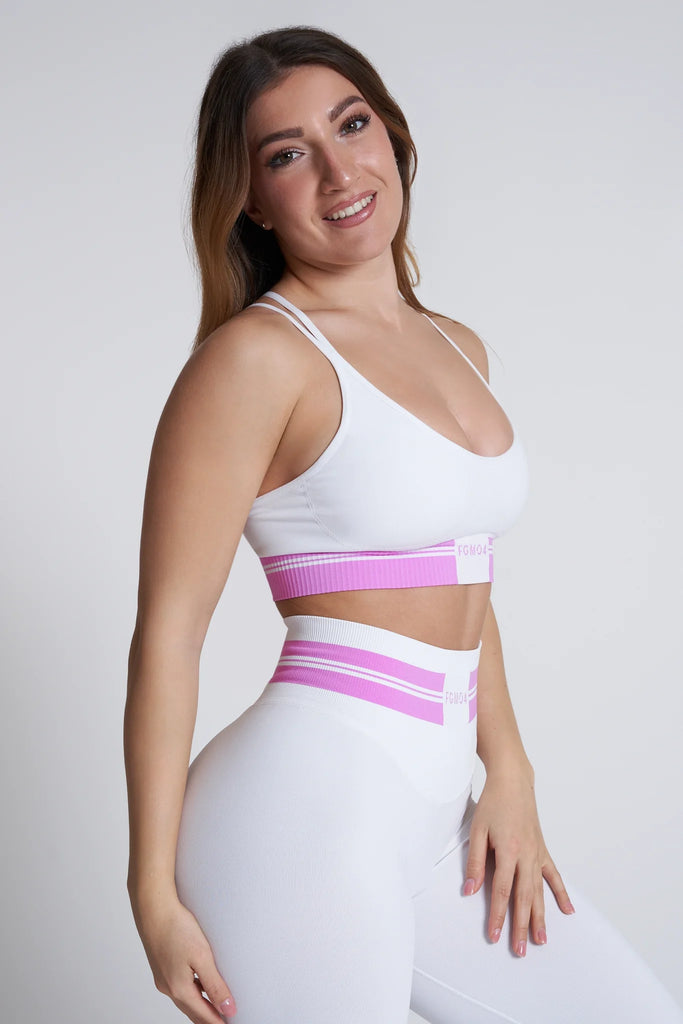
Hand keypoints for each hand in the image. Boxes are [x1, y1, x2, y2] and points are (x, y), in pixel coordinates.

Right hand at [130, 892, 237, 1020]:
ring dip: (200, 1006)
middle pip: (193, 1011)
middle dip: (209, 1018)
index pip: (204, 1015)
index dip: (218, 1022)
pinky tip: (200, 986)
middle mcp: (168, 987)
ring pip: (185, 1000)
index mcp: (179, 989)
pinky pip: (179, 988)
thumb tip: (227, 1008)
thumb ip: (215, 985)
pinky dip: (192, 993)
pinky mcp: (162, 968)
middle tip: (224, 1021)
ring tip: (216, 1008)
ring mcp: (163, 978)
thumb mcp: (202, 956)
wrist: (153, 909)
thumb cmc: (176, 928)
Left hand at [463, 764, 574, 955]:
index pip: (501, 890)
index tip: (493, 935)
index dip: (496, 915)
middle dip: (521, 925)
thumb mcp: (477, 830)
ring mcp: (537, 854)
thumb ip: (474, 862)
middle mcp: (526, 855)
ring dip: (540, 917)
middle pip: (523, 897)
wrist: (513, 782)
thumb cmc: (493, 804)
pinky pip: (553, 875)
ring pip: (539, 891)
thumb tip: (469, 891)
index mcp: (508, 850)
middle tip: (519, 950)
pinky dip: (561, 894)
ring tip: (541, 940)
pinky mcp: (542, 850)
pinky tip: (567, 911)